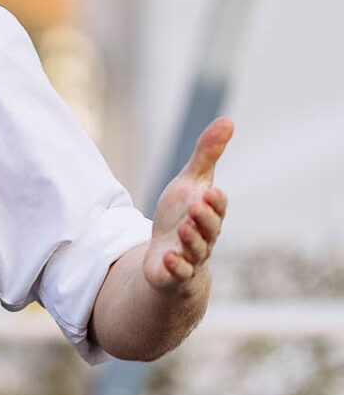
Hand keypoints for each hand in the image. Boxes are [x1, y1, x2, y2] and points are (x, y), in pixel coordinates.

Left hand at [143, 117, 231, 291]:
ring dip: (192, 240)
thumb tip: (228, 121)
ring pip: (196, 250)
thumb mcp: (190, 181)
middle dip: (205, 218)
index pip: (218, 207)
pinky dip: (175, 265)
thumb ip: (207, 153)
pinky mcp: (174, 273)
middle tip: (197, 205)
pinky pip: (179, 272)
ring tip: (184, 227)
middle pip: (210, 229)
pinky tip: (167, 256)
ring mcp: (191, 256)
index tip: (212, 191)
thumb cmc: (180, 214)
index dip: (216, 201)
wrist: (166, 253)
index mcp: (210, 212)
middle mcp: (205, 236)